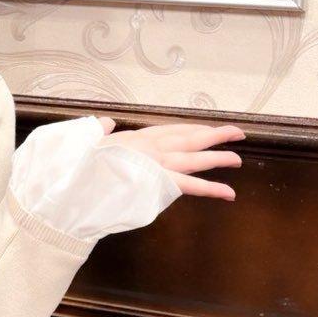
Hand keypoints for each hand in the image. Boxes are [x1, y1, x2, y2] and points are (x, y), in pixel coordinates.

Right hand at [95, 117, 244, 201]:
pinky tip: (230, 193)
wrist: (80, 178)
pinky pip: (192, 186)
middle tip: (236, 133)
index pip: (170, 130)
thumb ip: (99, 130)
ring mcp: (160, 165)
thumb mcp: (86, 139)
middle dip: (215, 135)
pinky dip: (213, 189)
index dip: (191, 129)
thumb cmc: (80, 162)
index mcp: (136, 137)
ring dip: (219, 158)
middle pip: (191, 138)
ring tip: (237, 159)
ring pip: (197, 159)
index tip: (205, 129)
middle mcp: (153, 147)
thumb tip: (104, 123)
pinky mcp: (162, 183)